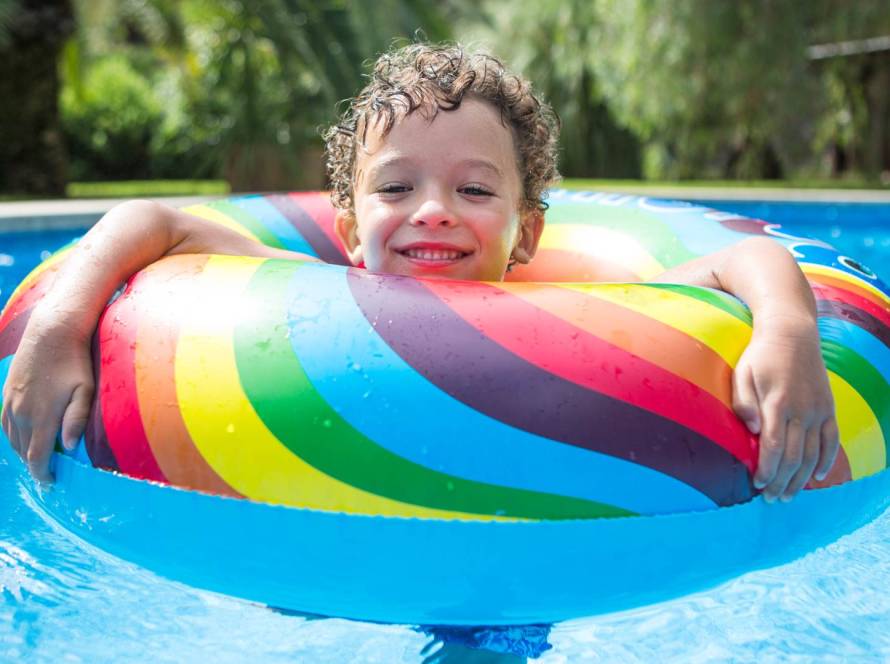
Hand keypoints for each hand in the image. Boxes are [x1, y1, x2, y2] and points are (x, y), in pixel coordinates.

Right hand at [1, 314, 94, 481]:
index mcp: (41, 416)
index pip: (37, 457)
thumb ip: (77, 419)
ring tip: (38, 458)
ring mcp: (11, 403)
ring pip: (12, 439)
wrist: (51, 334)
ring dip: (23, 452)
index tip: (51, 482)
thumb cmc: (75, 363)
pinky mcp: (6, 393)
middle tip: (48, 472)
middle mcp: (21, 413)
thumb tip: (68, 447)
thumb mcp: (85, 391)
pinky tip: (25, 437)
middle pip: (23, 451)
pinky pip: (5, 424)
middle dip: (35, 465)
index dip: (42, 474)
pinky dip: (14, 436)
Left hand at [731, 317, 838, 501]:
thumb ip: (744, 402)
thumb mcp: (742, 373)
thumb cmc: (760, 356)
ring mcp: (818, 410)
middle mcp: (802, 410)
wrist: (792, 334)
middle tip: (771, 499)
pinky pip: (831, 440)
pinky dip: (825, 461)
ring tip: (788, 496)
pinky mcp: (828, 408)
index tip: (757, 484)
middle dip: (781, 482)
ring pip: (812, 454)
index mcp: (777, 403)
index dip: (767, 469)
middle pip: (794, 456)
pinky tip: (816, 477)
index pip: (774, 446)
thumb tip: (751, 430)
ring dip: (800, 479)